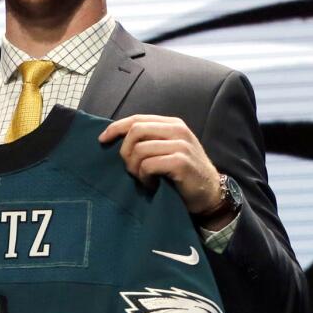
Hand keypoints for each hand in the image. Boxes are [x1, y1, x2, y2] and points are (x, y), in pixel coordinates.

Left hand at [98, 115, 231, 226]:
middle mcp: (177, 130)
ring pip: (139, 149)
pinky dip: (144, 177)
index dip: (116, 128)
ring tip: (143, 179)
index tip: (102, 140)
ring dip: (135, 168)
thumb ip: (150, 141)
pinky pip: (148, 165)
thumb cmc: (184, 174)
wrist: (211, 194)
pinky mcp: (181, 162)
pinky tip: (152, 184)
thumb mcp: (168, 150)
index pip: (137, 119)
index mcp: (172, 124)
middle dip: (125, 151)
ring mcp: (181, 145)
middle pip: (135, 130)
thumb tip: (116, 139)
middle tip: (130, 169)